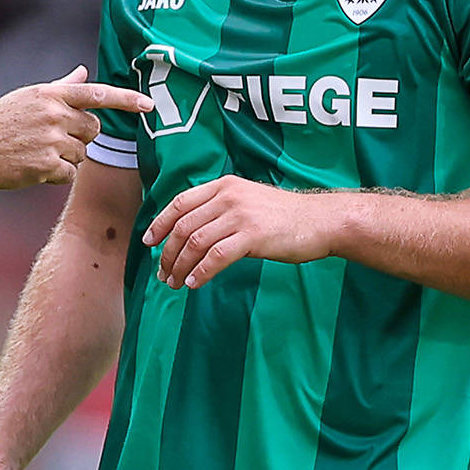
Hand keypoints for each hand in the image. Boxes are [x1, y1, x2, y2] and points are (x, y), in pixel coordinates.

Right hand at [0, 65, 153, 190]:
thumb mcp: (29, 97)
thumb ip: (62, 87)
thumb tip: (83, 72)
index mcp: (51, 95)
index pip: (97, 94)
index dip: (126, 100)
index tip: (148, 104)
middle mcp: (54, 114)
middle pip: (93, 130)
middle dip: (82, 137)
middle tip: (55, 139)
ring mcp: (52, 140)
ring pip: (82, 154)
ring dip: (67, 158)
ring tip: (38, 153)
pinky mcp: (47, 165)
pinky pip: (70, 174)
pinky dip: (57, 175)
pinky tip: (35, 168)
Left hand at [143, 173, 337, 291]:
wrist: (320, 220)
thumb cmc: (284, 216)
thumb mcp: (248, 201)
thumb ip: (221, 210)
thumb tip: (191, 235)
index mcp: (224, 186)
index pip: (180, 203)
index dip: (160, 224)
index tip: (149, 242)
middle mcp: (228, 197)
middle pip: (183, 227)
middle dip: (168, 253)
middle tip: (163, 274)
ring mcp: (240, 216)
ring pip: (195, 243)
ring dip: (180, 267)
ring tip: (175, 283)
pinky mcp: (252, 237)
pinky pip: (216, 257)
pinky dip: (201, 273)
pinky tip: (194, 284)